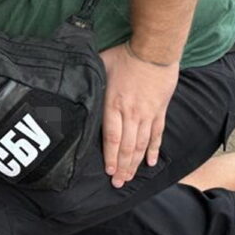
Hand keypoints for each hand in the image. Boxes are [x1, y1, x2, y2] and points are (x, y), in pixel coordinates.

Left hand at [99, 44, 179, 187]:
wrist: (155, 50)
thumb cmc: (125, 56)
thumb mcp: (101, 65)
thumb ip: (91, 80)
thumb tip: (74, 86)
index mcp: (114, 105)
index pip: (111, 137)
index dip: (110, 157)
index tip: (108, 171)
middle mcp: (131, 114)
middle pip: (126, 146)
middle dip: (122, 167)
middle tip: (118, 184)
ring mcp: (147, 114)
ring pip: (141, 144)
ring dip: (136, 163)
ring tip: (130, 178)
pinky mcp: (159, 111)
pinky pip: (157, 134)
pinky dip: (154, 150)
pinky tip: (150, 163)